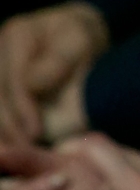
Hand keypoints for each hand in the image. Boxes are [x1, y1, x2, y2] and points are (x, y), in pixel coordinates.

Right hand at [0, 4, 108, 143]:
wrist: (77, 39)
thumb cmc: (82, 41)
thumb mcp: (80, 40)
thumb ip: (58, 61)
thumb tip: (31, 85)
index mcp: (17, 34)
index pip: (15, 79)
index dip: (22, 109)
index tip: (36, 133)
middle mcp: (0, 51)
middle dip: (9, 127)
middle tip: (25, 151)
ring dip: (3, 133)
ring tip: (17, 155)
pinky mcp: (0, 86)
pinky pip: (0, 109)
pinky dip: (4, 131)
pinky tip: (10, 150)